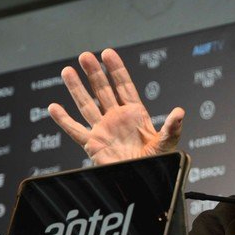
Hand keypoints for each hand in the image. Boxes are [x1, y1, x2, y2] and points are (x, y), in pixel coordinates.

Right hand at [48, 48, 184, 164]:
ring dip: (76, 89)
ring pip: (87, 105)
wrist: (144, 180)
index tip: (107, 53)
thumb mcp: (167, 143)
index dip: (116, 70)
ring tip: (67, 71)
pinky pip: (75, 131)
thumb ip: (172, 127)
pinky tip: (54, 107)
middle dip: (94, 73)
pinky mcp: (93, 144)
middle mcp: (117, 118)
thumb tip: (180, 112)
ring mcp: (103, 130)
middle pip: (103, 91)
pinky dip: (64, 120)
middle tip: (85, 56)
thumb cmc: (157, 161)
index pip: (124, 86)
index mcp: (135, 114)